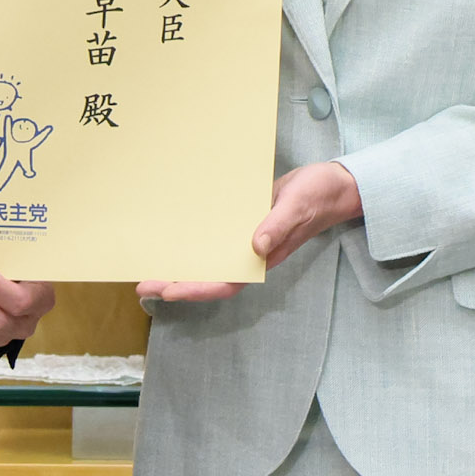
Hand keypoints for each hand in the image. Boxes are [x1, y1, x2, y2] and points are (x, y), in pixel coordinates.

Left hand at [137, 162, 360, 305]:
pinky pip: (215, 238)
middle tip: (142, 284)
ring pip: (209, 259)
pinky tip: (174, 237)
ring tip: (148, 267)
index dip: (196, 289)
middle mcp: (250, 255)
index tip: (168, 291)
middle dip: (177, 283)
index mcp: (263, 258)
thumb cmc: (318, 196)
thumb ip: (278, 226)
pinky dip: (194, 241)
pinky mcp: (243, 223)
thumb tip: (255, 247)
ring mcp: (246, 241)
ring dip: (181, 265)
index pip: (226, 282)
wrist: (332, 185)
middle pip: (210, 276)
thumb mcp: (298, 207)